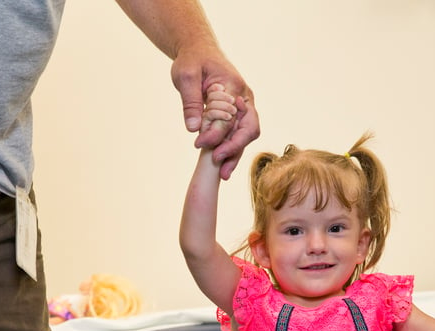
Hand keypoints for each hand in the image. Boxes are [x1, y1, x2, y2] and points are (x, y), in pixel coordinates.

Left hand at [171, 44, 258, 179]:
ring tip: (223, 174)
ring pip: (246, 134)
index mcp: (234, 86)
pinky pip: (238, 134)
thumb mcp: (186, 77)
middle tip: (217, 163)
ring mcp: (243, 107)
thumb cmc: (192, 61)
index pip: (230, 116)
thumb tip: (194, 129)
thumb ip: (191, 103)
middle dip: (234, 148)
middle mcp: (244, 98)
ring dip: (235, 154)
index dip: (216, 133)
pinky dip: (232, 149)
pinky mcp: (237, 114)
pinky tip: (222, 167)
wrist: (199, 52)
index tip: (198, 144)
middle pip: (248, 128)